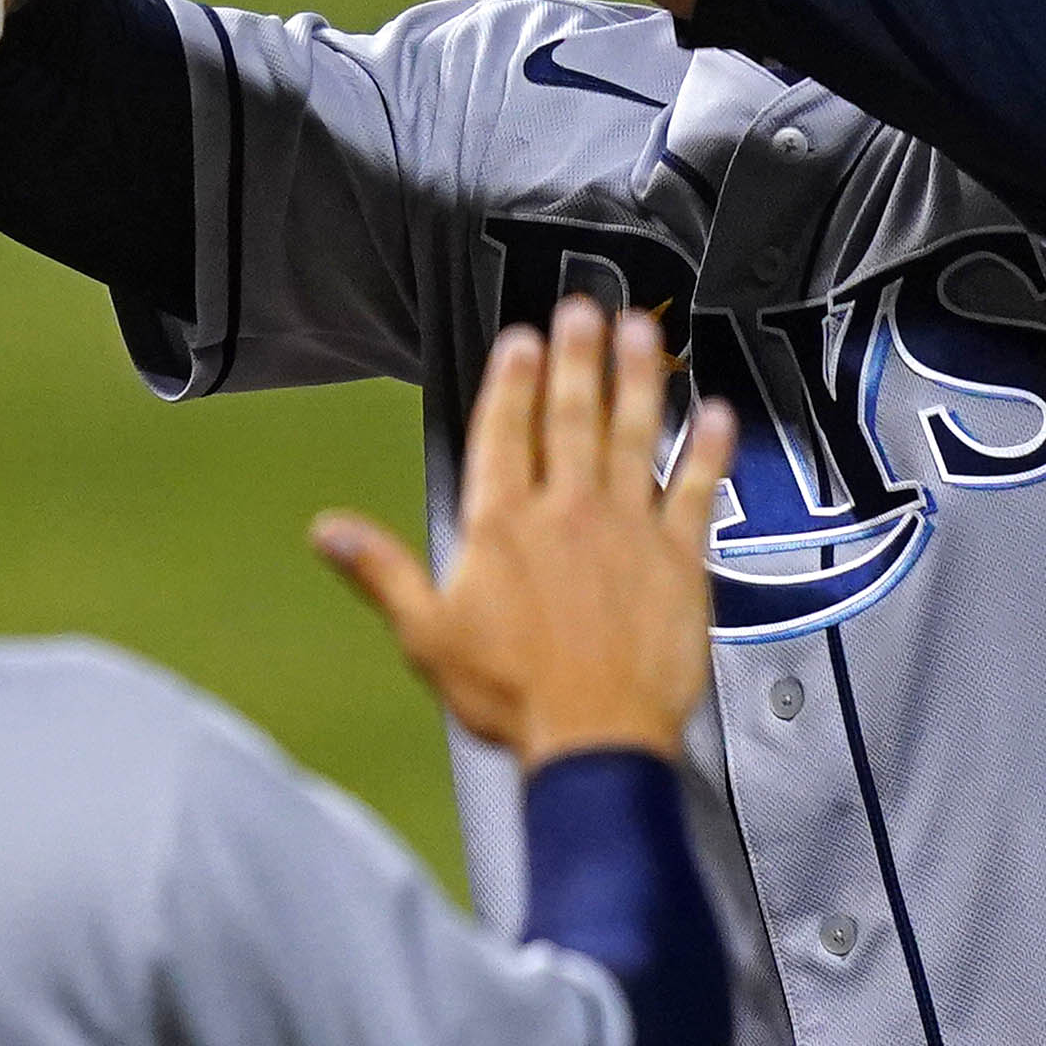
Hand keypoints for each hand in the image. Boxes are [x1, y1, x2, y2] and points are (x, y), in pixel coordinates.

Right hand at [314, 296, 734, 762]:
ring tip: (641, 334)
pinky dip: (708, 449)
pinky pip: (697, 489)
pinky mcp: (679, 558)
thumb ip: (381, 570)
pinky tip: (717, 414)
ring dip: (638, 379)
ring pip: (635, 435)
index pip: (504, 433)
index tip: (519, 339)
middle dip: (577, 357)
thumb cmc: (513, 695)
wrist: (596, 736)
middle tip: (585, 309)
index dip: (510, 381)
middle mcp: (566, 512)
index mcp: (501, 526)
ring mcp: (628, 529)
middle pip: (572, 416)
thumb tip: (327, 531)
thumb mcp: (426, 635)